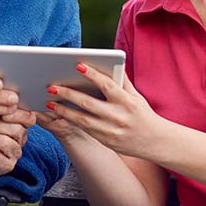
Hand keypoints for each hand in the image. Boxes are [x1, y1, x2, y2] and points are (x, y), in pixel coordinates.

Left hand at [39, 64, 160, 159]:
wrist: (156, 142)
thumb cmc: (144, 115)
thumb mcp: (137, 97)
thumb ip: (123, 82)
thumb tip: (112, 64)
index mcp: (128, 102)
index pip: (107, 85)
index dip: (93, 75)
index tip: (78, 65)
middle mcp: (119, 116)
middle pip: (89, 103)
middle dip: (68, 94)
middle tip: (51, 87)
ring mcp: (111, 131)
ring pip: (82, 119)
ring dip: (64, 110)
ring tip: (50, 102)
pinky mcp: (106, 141)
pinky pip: (85, 130)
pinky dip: (72, 121)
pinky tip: (60, 114)